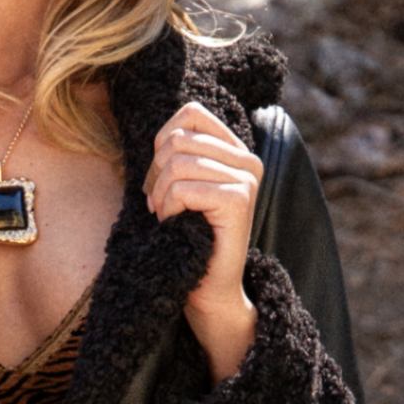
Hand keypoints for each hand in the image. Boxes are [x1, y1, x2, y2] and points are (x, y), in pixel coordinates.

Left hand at [146, 99, 259, 382]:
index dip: (162, 141)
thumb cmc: (188, 237)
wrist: (208, 289)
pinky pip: (185, 188)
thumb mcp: (179, 186)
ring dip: (161, 195)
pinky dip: (169, 208)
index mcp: (235, 150)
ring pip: (178, 163)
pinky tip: (176, 226)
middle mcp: (248, 160)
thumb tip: (158, 134)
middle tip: (158, 205)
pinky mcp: (239, 199)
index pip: (191, 114)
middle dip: (156, 174)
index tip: (159, 179)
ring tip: (167, 217)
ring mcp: (247, 179)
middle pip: (179, 139)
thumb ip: (176, 154)